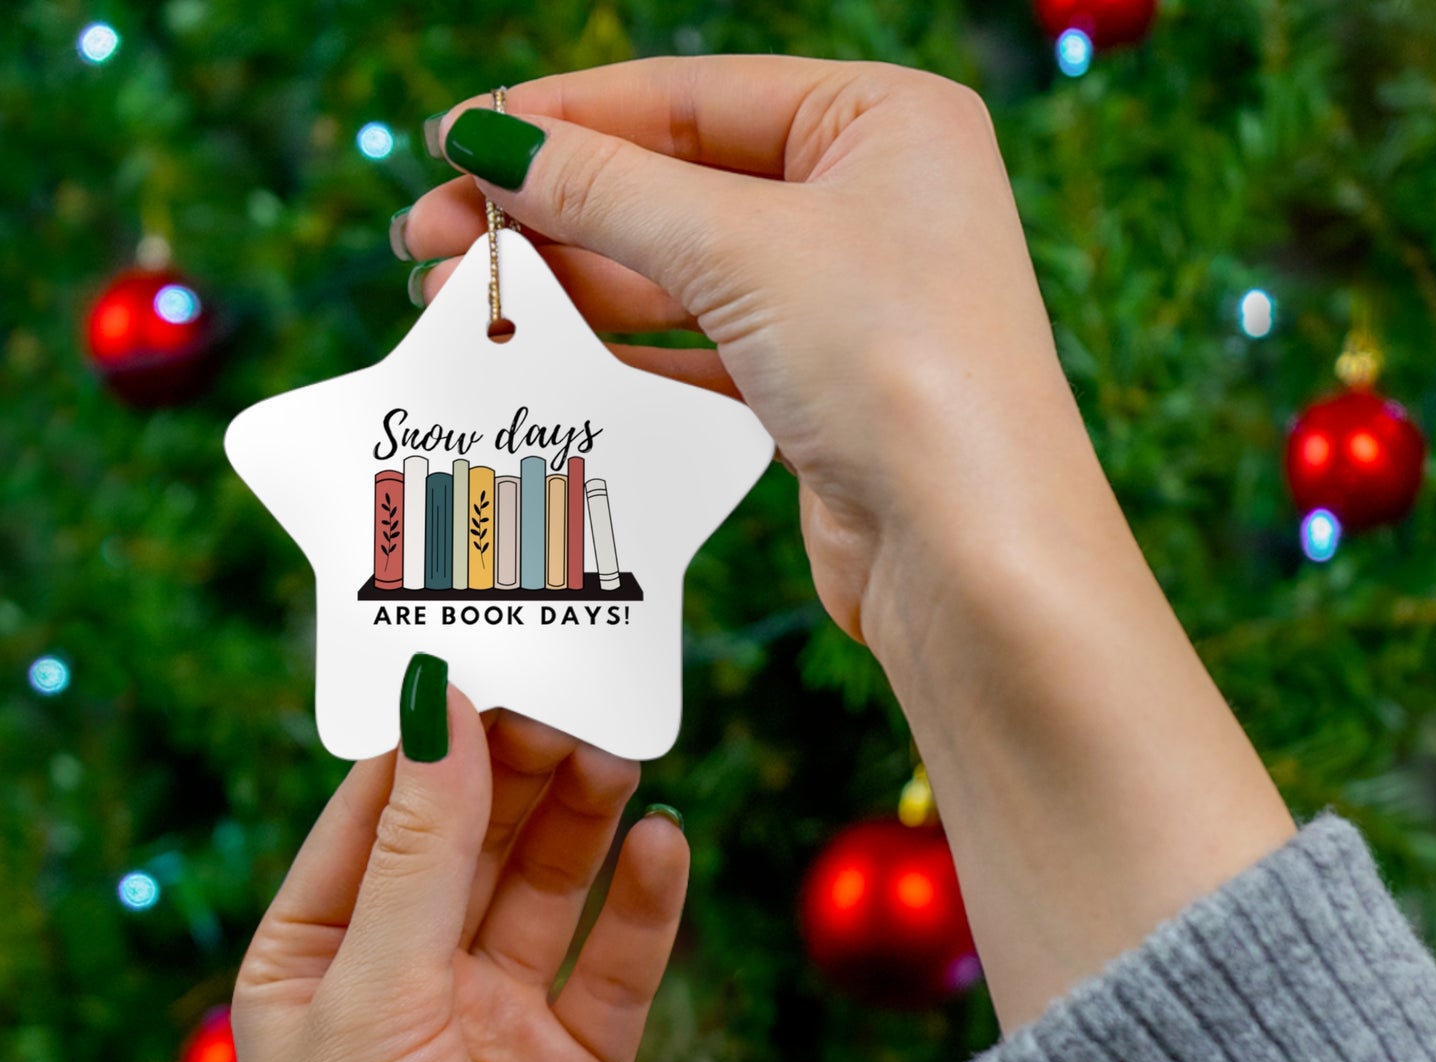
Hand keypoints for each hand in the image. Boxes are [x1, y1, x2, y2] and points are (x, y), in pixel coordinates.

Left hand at [232, 677, 687, 1061]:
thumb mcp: (374, 1000)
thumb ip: (418, 853)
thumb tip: (435, 707)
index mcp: (318, 960)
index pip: (377, 813)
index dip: (431, 737)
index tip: (488, 659)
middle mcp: (408, 981)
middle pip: (473, 838)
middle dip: (520, 769)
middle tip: (576, 697)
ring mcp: (497, 1023)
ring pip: (549, 887)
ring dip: (584, 819)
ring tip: (622, 753)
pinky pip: (617, 964)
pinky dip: (644, 904)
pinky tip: (666, 845)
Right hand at [400, 56, 1087, 645]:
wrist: (971, 556)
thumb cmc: (898, 369)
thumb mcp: (744, 248)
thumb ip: (609, 190)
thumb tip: (491, 141)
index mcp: (882, 121)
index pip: (688, 97)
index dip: (562, 119)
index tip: (455, 141)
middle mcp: (870, 202)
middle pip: (673, 185)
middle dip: (549, 212)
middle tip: (429, 237)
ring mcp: (845, 302)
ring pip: (678, 274)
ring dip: (570, 287)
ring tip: (461, 302)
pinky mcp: (819, 392)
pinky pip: (698, 351)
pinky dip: (620, 354)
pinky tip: (544, 357)